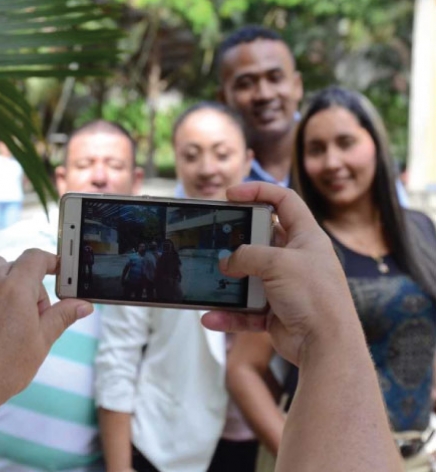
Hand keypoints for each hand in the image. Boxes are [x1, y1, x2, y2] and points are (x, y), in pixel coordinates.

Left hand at [0, 249, 92, 411]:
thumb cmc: (4, 368)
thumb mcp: (41, 342)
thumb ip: (62, 316)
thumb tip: (84, 305)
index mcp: (17, 288)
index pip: (36, 257)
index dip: (49, 262)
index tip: (56, 271)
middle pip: (14, 265)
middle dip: (27, 283)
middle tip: (29, 313)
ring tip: (1, 309)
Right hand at [201, 182, 357, 365]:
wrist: (326, 346)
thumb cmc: (314, 296)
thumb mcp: (277, 263)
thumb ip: (246, 256)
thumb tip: (226, 263)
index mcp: (306, 237)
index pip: (284, 201)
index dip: (259, 191)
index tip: (231, 195)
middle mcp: (296, 259)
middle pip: (260, 239)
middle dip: (237, 240)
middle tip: (216, 239)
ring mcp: (284, 286)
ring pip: (248, 276)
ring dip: (229, 281)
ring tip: (210, 280)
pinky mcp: (274, 311)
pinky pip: (245, 309)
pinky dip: (229, 313)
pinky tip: (211, 316)